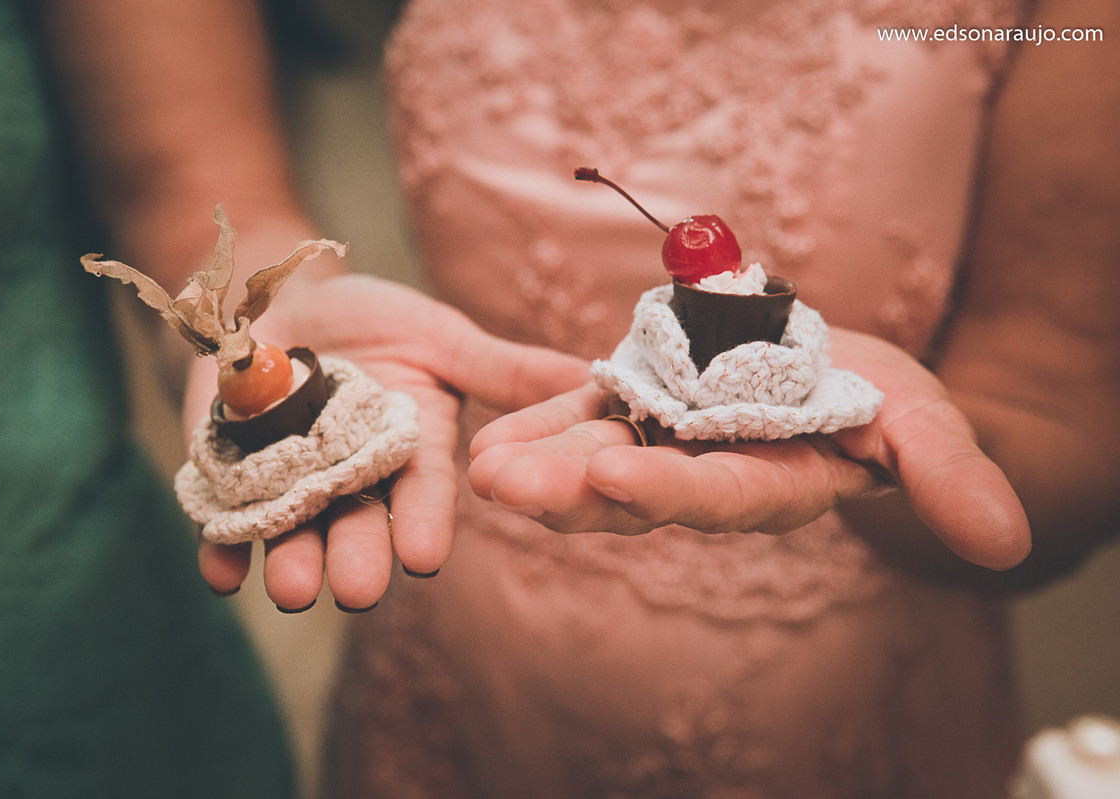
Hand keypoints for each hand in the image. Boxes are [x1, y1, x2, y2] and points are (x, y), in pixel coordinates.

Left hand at [191, 274, 589, 609]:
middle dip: (359, 557)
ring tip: (294, 589)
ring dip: (294, 563)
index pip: (423, 492)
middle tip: (358, 589)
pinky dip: (220, 547)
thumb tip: (590, 375)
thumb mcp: (437, 336)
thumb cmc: (370, 318)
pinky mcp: (228, 477)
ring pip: (295, 533)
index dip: (423, 521)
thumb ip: (500, 369)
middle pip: (360, 525)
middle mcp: (355, 478)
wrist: (277, 298)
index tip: (425, 554)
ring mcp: (291, 482)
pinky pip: (223, 522)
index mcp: (411, 451)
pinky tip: (220, 574)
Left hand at [467, 328, 1030, 571]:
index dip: (666, 492)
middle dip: (568, 491)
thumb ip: (948, 475)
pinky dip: (537, 421)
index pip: (715, 496)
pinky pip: (582, 415)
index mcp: (768, 483)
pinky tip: (485, 433)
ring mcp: (663, 440)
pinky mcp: (637, 405)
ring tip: (476, 466)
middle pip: (632, 488)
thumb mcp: (926, 425)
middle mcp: (703, 473)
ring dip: (537, 461)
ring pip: (594, 454)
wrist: (837, 377)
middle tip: (501, 486)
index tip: (610, 480)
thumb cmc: (888, 406)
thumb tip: (1003, 543)